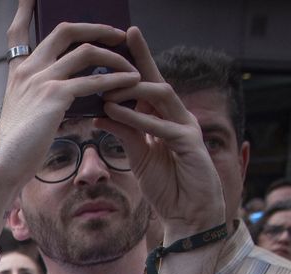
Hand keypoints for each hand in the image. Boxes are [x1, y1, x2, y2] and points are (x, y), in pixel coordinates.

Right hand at [0, 0, 139, 197]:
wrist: (5, 166)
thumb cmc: (17, 147)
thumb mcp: (24, 112)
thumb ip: (42, 94)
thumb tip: (71, 88)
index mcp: (19, 73)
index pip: (17, 33)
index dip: (24, 11)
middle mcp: (29, 70)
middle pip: (65, 31)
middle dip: (96, 27)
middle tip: (117, 34)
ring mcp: (41, 80)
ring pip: (86, 52)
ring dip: (114, 57)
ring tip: (131, 67)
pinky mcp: (55, 96)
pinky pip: (93, 80)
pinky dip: (116, 81)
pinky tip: (130, 83)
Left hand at [96, 28, 225, 238]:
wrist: (189, 215)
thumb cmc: (168, 186)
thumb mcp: (139, 157)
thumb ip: (124, 133)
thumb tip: (99, 113)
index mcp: (166, 117)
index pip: (149, 83)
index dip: (136, 61)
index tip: (119, 39)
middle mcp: (179, 116)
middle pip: (158, 80)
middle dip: (140, 59)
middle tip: (115, 47)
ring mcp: (187, 128)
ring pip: (161, 97)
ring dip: (133, 90)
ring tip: (107, 88)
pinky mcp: (190, 145)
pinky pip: (162, 127)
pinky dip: (139, 119)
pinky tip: (118, 114)